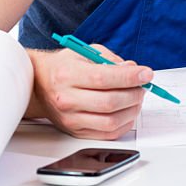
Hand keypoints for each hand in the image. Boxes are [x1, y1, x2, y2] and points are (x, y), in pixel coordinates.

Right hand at [28, 44, 150, 138]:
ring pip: (110, 121)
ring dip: (132, 110)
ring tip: (137, 98)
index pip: (104, 78)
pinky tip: (128, 112)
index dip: (130, 77)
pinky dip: (124, 124)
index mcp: (68, 75)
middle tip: (143, 86)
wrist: (39, 84)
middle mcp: (67, 99)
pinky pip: (106, 134)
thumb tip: (134, 70)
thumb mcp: (85, 52)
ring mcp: (70, 118)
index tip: (146, 73)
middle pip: (109, 102)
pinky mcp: (76, 131)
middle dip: (134, 94)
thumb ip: (111, 60)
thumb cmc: (64, 66)